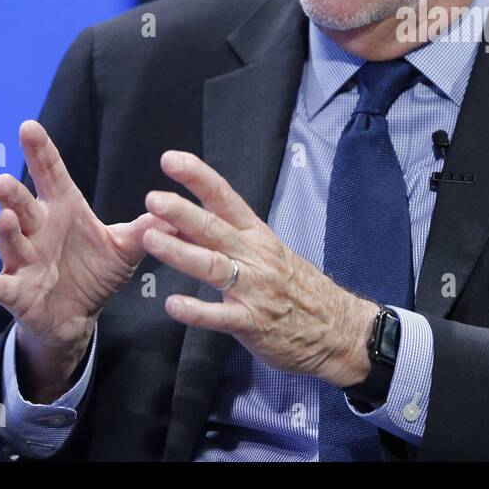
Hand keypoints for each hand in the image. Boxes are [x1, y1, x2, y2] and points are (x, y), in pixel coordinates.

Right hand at [0, 120, 174, 396]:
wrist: (77, 316)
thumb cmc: (96, 271)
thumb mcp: (126, 248)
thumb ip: (148, 228)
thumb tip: (179, 209)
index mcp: (63, 210)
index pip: (50, 174)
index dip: (40, 151)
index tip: (29, 127)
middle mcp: (37, 229)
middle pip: (20, 204)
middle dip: (9, 192)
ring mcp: (24, 259)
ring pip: (8, 239)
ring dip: (2, 230)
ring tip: (4, 219)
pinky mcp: (17, 291)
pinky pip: (1, 287)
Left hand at [141, 150, 376, 388]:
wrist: (337, 328)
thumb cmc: (297, 287)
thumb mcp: (268, 253)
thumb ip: (228, 239)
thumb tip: (181, 222)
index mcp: (257, 235)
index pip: (225, 198)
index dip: (198, 178)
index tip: (171, 160)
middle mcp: (256, 256)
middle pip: (216, 229)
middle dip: (183, 212)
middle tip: (153, 199)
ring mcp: (255, 289)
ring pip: (215, 267)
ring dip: (181, 253)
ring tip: (151, 240)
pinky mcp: (254, 323)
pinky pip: (221, 318)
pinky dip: (197, 311)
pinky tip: (173, 305)